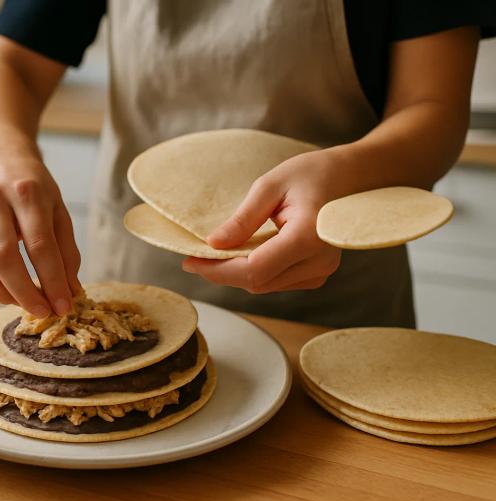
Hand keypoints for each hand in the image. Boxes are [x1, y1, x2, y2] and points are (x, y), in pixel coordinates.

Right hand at [0, 157, 80, 315]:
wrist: (1, 163)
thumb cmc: (34, 191)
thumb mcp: (60, 212)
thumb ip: (67, 252)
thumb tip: (70, 293)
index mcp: (26, 193)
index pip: (40, 245)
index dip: (53, 281)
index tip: (64, 306)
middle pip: (2, 257)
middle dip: (24, 293)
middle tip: (43, 312)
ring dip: (0, 294)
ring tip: (22, 302)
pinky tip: (3, 288)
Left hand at [181, 150, 341, 293]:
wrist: (351, 178)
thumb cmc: (311, 174)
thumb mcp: (270, 185)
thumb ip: (243, 218)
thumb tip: (213, 244)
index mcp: (308, 236)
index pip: (254, 269)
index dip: (218, 270)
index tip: (190, 261)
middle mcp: (319, 261)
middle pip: (257, 282)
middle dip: (221, 273)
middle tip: (193, 258)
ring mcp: (321, 271)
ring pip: (264, 285)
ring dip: (236, 274)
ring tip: (213, 255)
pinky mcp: (317, 275)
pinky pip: (276, 281)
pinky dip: (253, 272)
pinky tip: (240, 255)